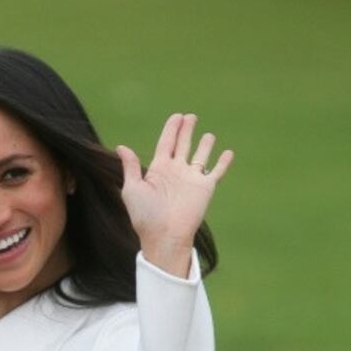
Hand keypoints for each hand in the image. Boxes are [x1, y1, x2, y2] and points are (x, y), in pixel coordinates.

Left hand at [117, 113, 232, 276]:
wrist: (164, 234)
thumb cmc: (145, 214)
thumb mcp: (132, 188)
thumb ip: (131, 167)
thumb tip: (122, 146)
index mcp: (158, 169)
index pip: (165, 143)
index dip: (171, 129)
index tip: (176, 117)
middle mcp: (176, 171)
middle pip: (182, 145)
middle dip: (186, 130)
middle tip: (190, 116)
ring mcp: (191, 179)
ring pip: (200, 156)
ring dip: (205, 145)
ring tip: (209, 135)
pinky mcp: (205, 187)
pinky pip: (216, 171)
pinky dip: (223, 162)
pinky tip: (228, 152)